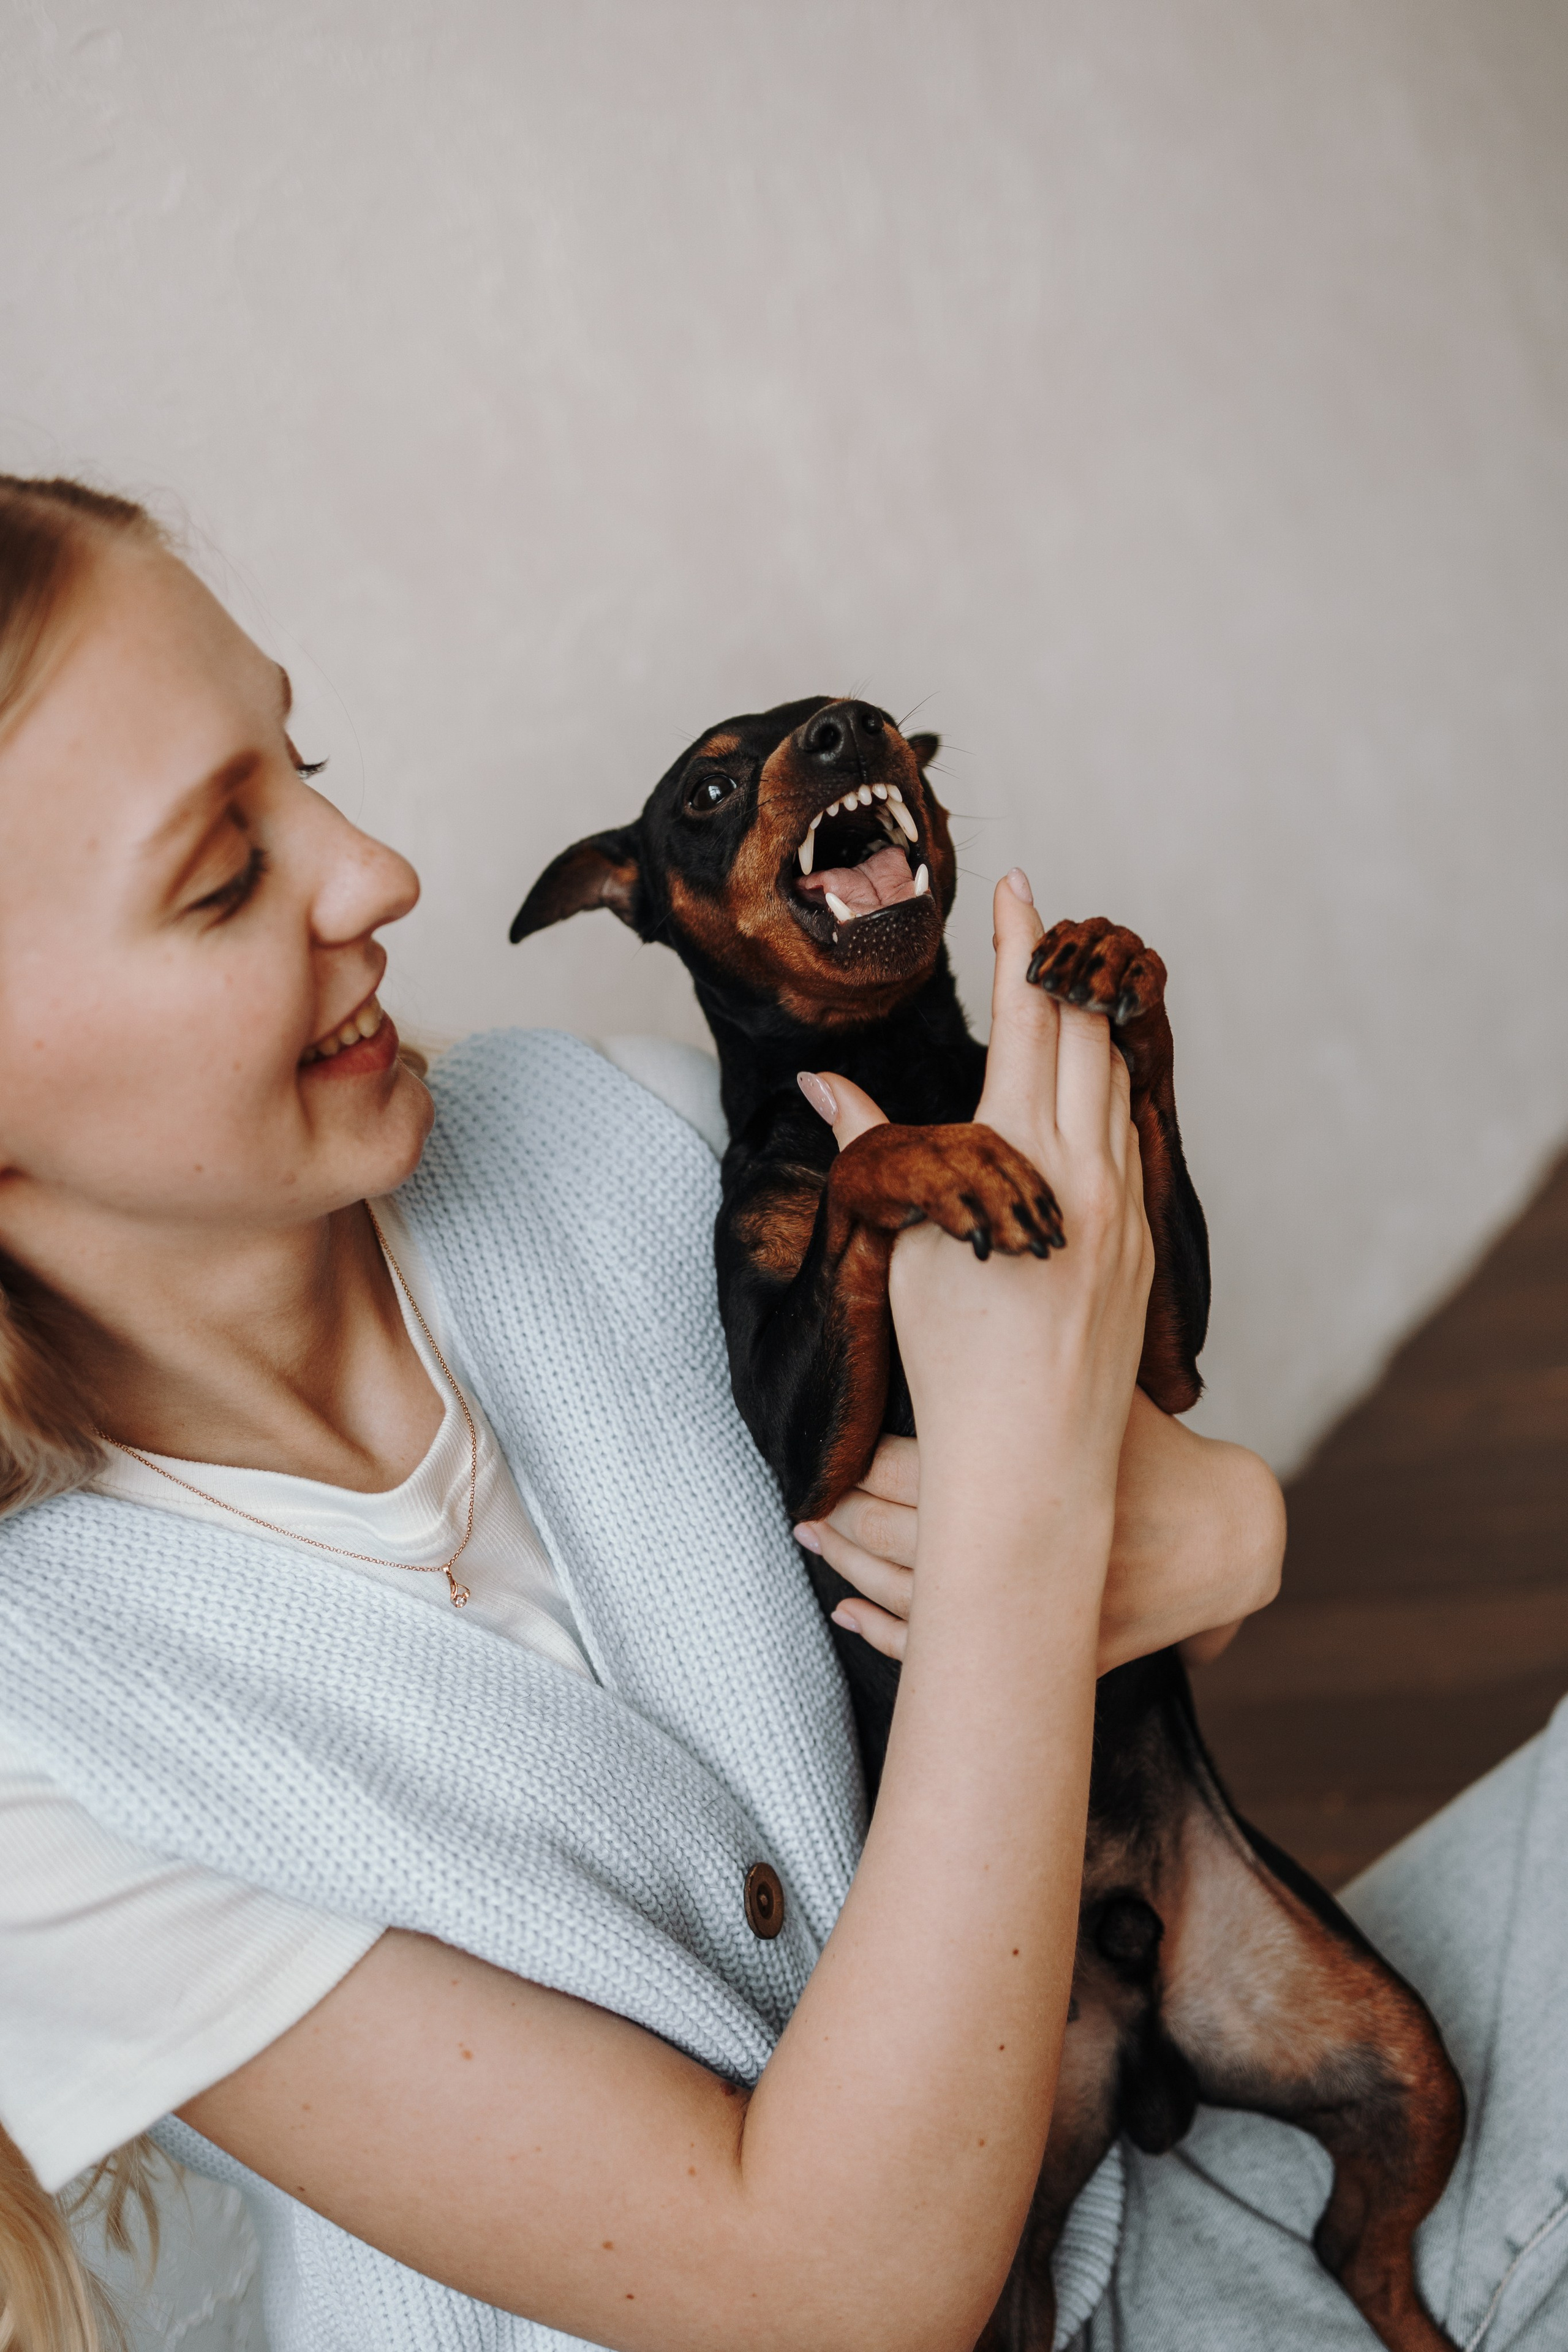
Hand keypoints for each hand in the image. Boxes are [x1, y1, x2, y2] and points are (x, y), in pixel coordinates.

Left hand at [797, 1405, 1283, 1673]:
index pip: (928, 1476)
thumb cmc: (1161, 1455)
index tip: (826, 1464)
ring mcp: (1045, 1613)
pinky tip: (849, 1615)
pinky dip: (893, 1637)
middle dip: (847, 1524)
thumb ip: (1046, 1365)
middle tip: (803, 1511)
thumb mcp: (1108, 1397)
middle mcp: (1038, 1550)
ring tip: (815, 1545)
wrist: (1234, 1538)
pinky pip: (956, 1657)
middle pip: (909, 1540)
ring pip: (923, 1601)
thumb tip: (981, 1291)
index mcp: (1043, 1481)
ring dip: (856, 1575)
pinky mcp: (1052, 1652)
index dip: (864, 1472)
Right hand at [805, 870, 1153, 1564]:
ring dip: (1090, 1032)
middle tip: (1045, 920)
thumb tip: (820, 1084)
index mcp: (1022, 1159)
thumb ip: (878, 1147)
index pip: (1027, 1020)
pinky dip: (1108, 1095)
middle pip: (1085, 1035)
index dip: (1019, 945)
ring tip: (1065, 992)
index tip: (1020, 884)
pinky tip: (1093, 1088)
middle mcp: (1090, 1172)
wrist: (1035, 1462)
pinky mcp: (1141, 1246)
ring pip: (1117, 1086)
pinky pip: (1131, 1142)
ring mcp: (1126, 1209)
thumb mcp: (904, 1243)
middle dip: (1062, 971)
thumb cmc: (951, 1360)